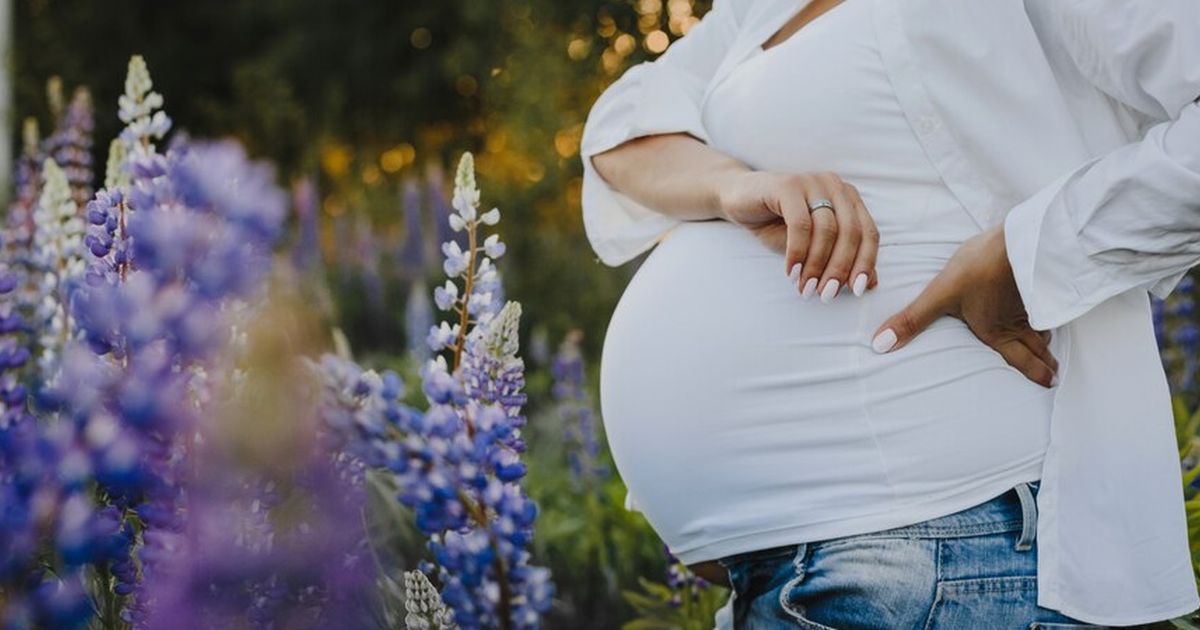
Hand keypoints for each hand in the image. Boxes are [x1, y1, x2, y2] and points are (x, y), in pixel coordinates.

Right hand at [719, 171, 879, 300]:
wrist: (738, 198)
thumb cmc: (777, 223)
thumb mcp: (812, 246)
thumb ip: (841, 259)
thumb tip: (872, 283)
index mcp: (848, 197)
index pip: (869, 232)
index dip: (866, 263)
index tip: (857, 290)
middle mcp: (835, 185)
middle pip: (850, 233)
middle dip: (839, 269)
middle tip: (825, 295)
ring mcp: (812, 182)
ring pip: (826, 230)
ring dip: (817, 265)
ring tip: (806, 288)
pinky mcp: (787, 185)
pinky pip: (800, 225)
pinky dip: (797, 253)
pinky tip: (791, 272)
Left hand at [869, 224, 1058, 387]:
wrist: (1020, 240)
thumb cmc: (980, 269)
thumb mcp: (939, 295)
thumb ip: (912, 320)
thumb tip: (880, 346)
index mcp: (995, 331)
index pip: (1019, 359)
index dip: (1033, 373)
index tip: (1048, 383)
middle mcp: (1018, 323)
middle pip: (1037, 347)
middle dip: (1045, 362)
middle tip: (1055, 375)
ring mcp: (1033, 302)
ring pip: (1044, 326)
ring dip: (1047, 339)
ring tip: (1049, 346)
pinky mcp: (1041, 283)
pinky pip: (1048, 305)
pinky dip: (1050, 313)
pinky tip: (1046, 307)